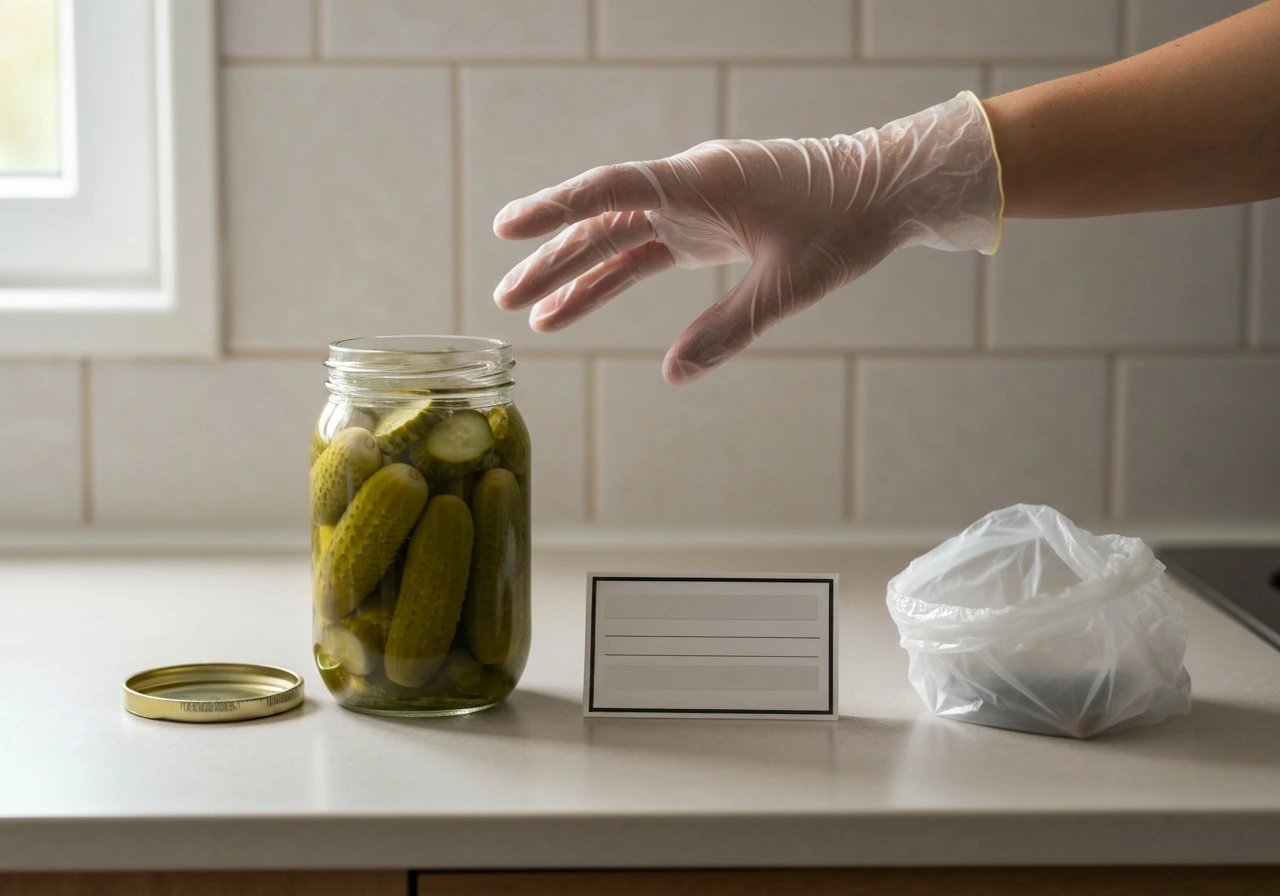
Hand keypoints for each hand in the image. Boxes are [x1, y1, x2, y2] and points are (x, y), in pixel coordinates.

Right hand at [492, 91, 1001, 383]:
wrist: (884, 191)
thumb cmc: (844, 226)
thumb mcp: (790, 284)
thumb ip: (730, 329)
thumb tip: (673, 374)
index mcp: (702, 182)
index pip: (611, 190)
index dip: (554, 210)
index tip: (506, 228)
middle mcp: (687, 187)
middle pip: (601, 221)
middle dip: (551, 258)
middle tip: (504, 296)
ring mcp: (693, 205)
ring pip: (617, 240)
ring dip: (575, 274)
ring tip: (530, 314)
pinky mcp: (705, 224)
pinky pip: (645, 253)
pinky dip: (612, 279)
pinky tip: (578, 309)